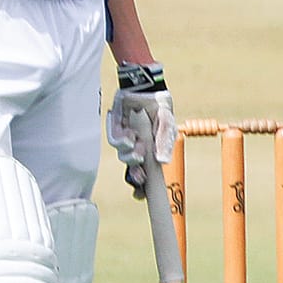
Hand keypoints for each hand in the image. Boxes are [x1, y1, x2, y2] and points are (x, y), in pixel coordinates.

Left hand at [107, 63, 174, 198]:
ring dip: (131, 154)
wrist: (146, 86)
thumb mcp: (167, 124)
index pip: (147, 175)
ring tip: (139, 142)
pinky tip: (130, 133)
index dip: (143, 188)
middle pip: (132, 171)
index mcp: (152, 151)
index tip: (142, 196)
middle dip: (135, 177)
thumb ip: (165, 142)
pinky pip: (115, 140)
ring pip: (124, 157)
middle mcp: (138, 148)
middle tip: (140, 176)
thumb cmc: (159, 105)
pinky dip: (122, 140)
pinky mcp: (116, 129)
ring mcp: (126, 139)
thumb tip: (162, 162)